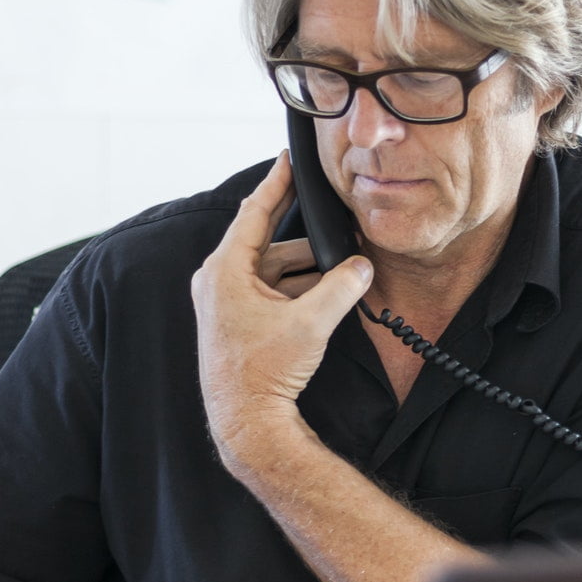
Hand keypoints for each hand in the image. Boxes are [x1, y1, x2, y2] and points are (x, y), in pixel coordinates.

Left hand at [192, 151, 371, 469]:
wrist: (246, 424)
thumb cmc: (263, 374)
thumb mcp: (312, 323)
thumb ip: (342, 287)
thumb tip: (362, 266)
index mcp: (225, 269)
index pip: (255, 210)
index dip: (277, 182)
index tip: (289, 157)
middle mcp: (218, 280)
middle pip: (270, 243)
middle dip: (309, 241)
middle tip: (340, 227)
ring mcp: (224, 302)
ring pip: (273, 270)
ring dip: (307, 272)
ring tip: (343, 272)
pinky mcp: (234, 321)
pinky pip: (269, 291)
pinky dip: (296, 290)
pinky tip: (327, 296)